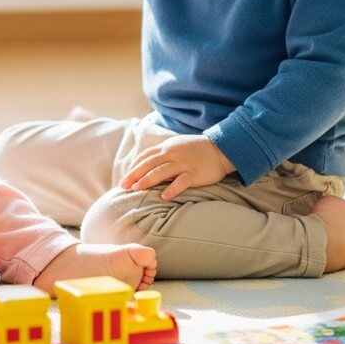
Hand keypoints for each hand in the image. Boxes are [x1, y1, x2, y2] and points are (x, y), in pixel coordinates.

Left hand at [119, 135, 234, 200]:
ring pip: (161, 171)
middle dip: (134, 175)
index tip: (125, 178)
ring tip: (137, 189)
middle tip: (122, 186)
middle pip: (149, 164)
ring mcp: (183, 163)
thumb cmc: (197, 149)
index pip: (145, 156)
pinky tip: (164, 197)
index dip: (133, 167)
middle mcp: (172, 154)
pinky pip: (181, 181)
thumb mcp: (177, 146)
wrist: (221, 148)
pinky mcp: (194, 173)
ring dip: (147, 180)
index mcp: (167, 147)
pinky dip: (172, 189)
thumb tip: (148, 168)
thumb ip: (163, 155)